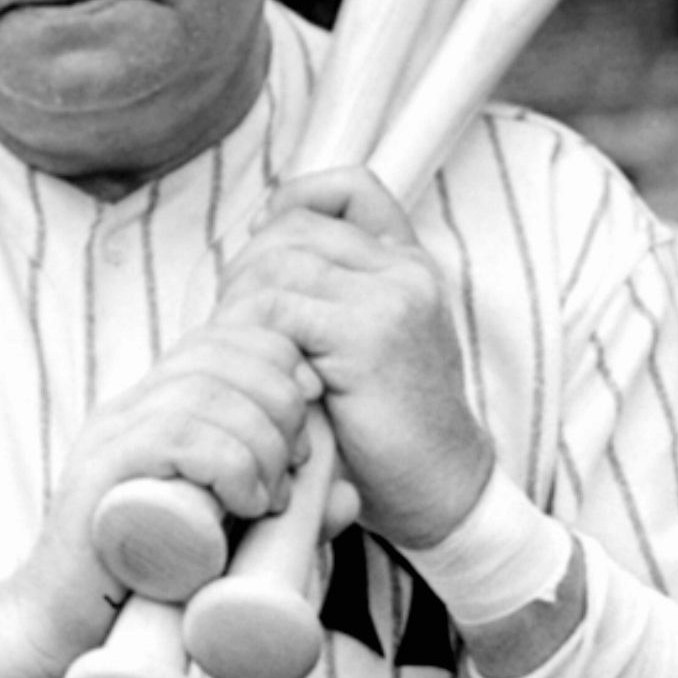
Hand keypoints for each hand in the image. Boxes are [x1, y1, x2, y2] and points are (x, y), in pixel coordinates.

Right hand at [0, 318, 317, 677]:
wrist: (61, 637)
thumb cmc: (147, 590)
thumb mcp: (232, 538)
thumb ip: (288, 515)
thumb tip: (349, 496)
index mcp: (156, 407)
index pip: (226, 339)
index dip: (281, 365)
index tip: (309, 424)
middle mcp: (130, 408)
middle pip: (220, 354)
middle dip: (280, 404)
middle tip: (294, 468)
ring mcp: (111, 437)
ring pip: (205, 392)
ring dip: (261, 441)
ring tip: (270, 500)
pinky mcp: (101, 475)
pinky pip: (175, 435)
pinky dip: (229, 463)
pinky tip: (244, 504)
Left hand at [216, 168, 494, 548]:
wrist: (443, 488)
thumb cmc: (389, 430)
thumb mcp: (364, 348)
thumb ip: (329, 295)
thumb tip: (254, 240)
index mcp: (407, 266)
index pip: (349, 188)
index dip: (293, 201)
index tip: (258, 240)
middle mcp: (404, 271)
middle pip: (293, 228)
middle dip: (246, 270)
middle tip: (234, 328)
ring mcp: (391, 297)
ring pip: (276, 265)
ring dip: (240, 309)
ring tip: (245, 359)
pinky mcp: (369, 334)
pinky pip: (276, 310)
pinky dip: (251, 341)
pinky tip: (261, 379)